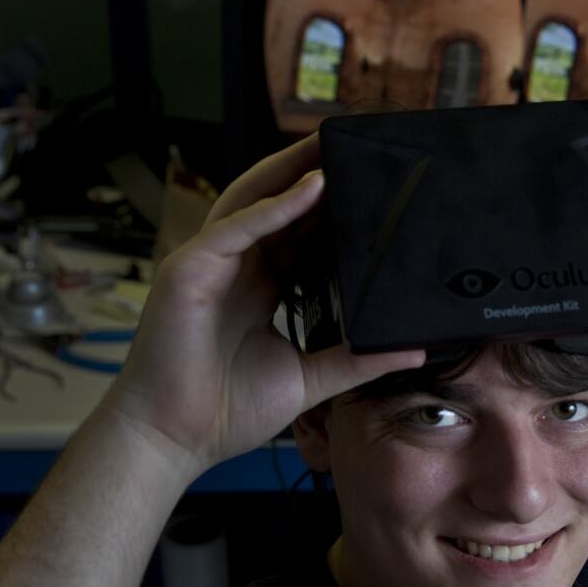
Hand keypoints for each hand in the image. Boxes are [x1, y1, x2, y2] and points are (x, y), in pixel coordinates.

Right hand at [101, 134, 423, 476]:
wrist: (174, 441)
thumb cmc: (226, 411)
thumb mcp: (310, 377)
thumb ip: (358, 359)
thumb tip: (413, 348)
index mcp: (260, 286)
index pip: (300, 232)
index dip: (331, 207)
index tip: (372, 186)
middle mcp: (235, 267)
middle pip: (277, 205)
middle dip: (312, 172)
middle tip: (355, 145)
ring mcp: (209, 264)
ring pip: (253, 201)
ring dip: (292, 171)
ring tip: (332, 146)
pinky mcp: (189, 270)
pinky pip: (235, 228)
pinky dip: (273, 207)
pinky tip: (310, 188)